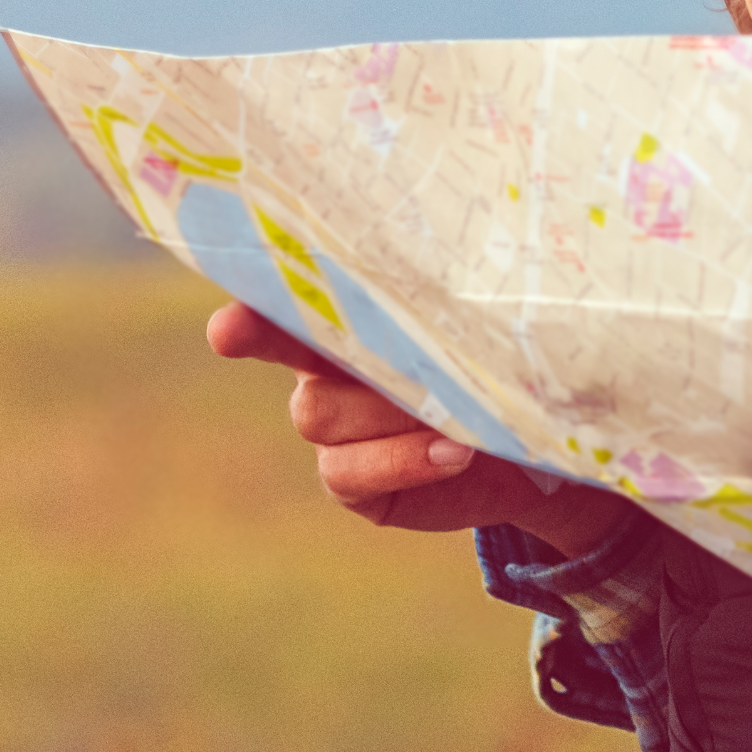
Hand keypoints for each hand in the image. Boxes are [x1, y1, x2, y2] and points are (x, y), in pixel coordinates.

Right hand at [202, 304, 626, 553]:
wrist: (531, 455)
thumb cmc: (507, 375)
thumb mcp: (485, 333)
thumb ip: (450, 309)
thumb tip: (461, 268)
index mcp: (354, 319)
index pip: (292, 296)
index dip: (252, 296)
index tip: (221, 303)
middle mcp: (328, 370)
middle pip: (292, 353)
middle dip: (269, 338)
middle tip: (228, 331)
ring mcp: (334, 428)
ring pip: (318, 413)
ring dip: (384, 411)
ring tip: (453, 415)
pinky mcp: (351, 482)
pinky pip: (345, 472)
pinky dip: (400, 460)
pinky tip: (451, 454)